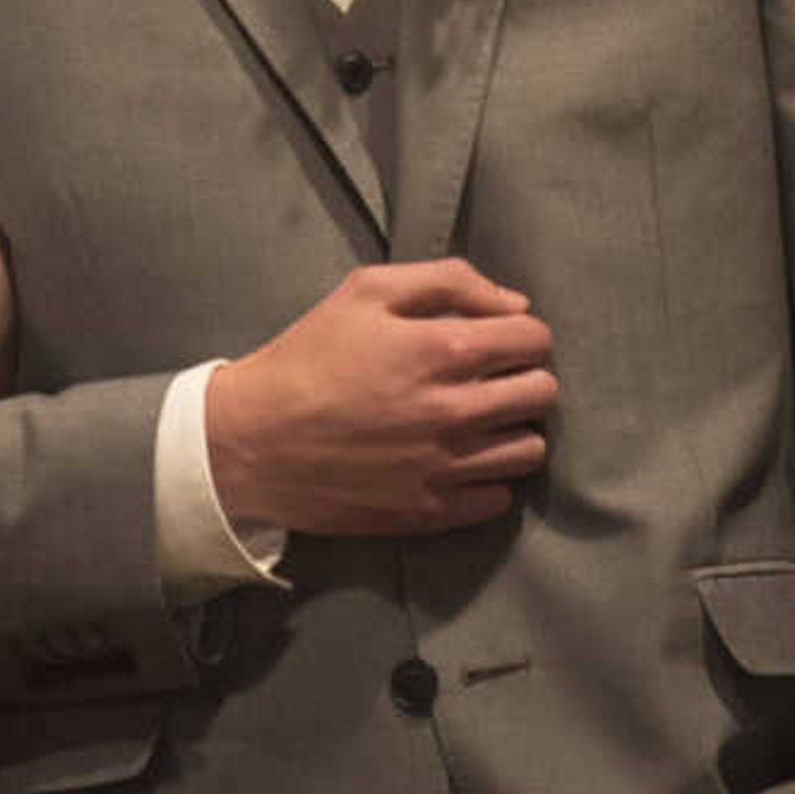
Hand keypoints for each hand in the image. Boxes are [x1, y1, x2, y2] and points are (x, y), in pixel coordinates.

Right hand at [203, 258, 554, 536]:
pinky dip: (488, 479)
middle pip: (543, 394)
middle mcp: (455, 411)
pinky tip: (458, 461)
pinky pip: (500, 499)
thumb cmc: (308, 357)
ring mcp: (445, 468)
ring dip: (512, 430)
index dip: (521, 333)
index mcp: (443, 349)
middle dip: (524, 377)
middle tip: (490, 379)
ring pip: (531, 450)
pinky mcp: (430, 512)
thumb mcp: (366, 290)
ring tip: (478, 422)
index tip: (497, 340)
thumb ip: (449, 281)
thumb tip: (516, 306)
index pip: (534, 339)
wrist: (251, 441)